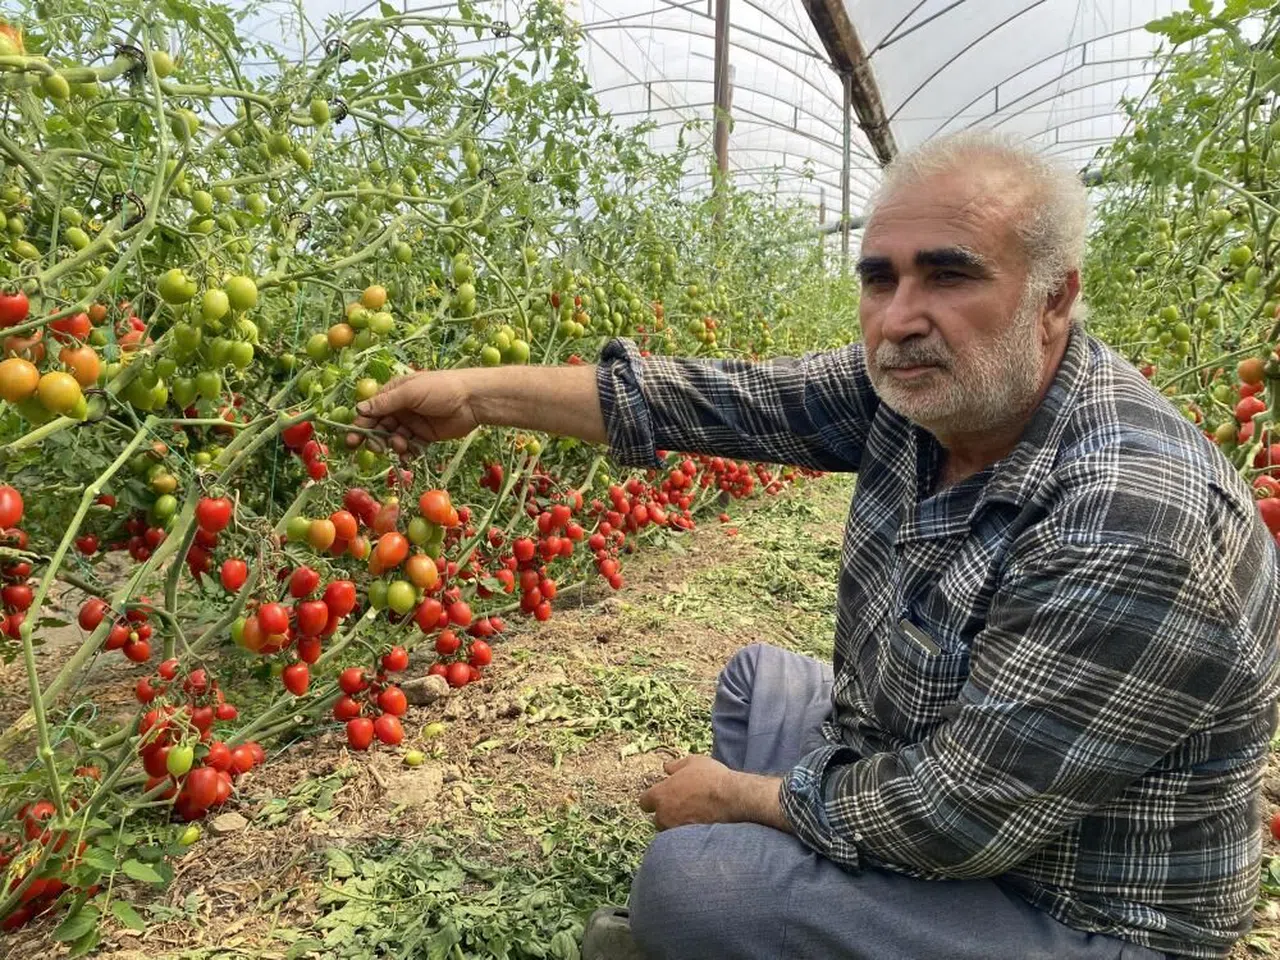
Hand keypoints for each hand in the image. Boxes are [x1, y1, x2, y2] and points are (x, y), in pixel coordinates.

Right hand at [345, 370, 479, 453]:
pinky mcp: (425, 436)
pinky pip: (410, 447)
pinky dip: (407, 452)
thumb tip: (358, 409)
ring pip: (394, 438)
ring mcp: (412, 423)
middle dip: (375, 438)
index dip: (361, 425)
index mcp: (394, 393)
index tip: (353, 440)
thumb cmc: (441, 388)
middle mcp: (400, 408)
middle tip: (376, 449)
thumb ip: (385, 403)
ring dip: (393, 445)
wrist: (473, 400)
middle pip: (380, 427)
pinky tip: (408, 455)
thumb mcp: (410, 392)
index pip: (371, 411)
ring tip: (401, 445)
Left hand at [638, 755, 788, 832]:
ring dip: (676, 825)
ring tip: (693, 815)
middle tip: (682, 805)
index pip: (644, 802)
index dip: (653, 799)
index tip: (664, 796)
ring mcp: (676, 829)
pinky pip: (683, 839)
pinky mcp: (689, 840)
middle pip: (657, 819)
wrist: (732, 798)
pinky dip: (688, 833)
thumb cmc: (711, 777)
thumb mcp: (692, 762)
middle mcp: (664, 815)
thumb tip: (666, 768)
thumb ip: (675, 765)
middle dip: (666, 813)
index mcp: (660, 795)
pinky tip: (700, 824)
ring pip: (670, 830)